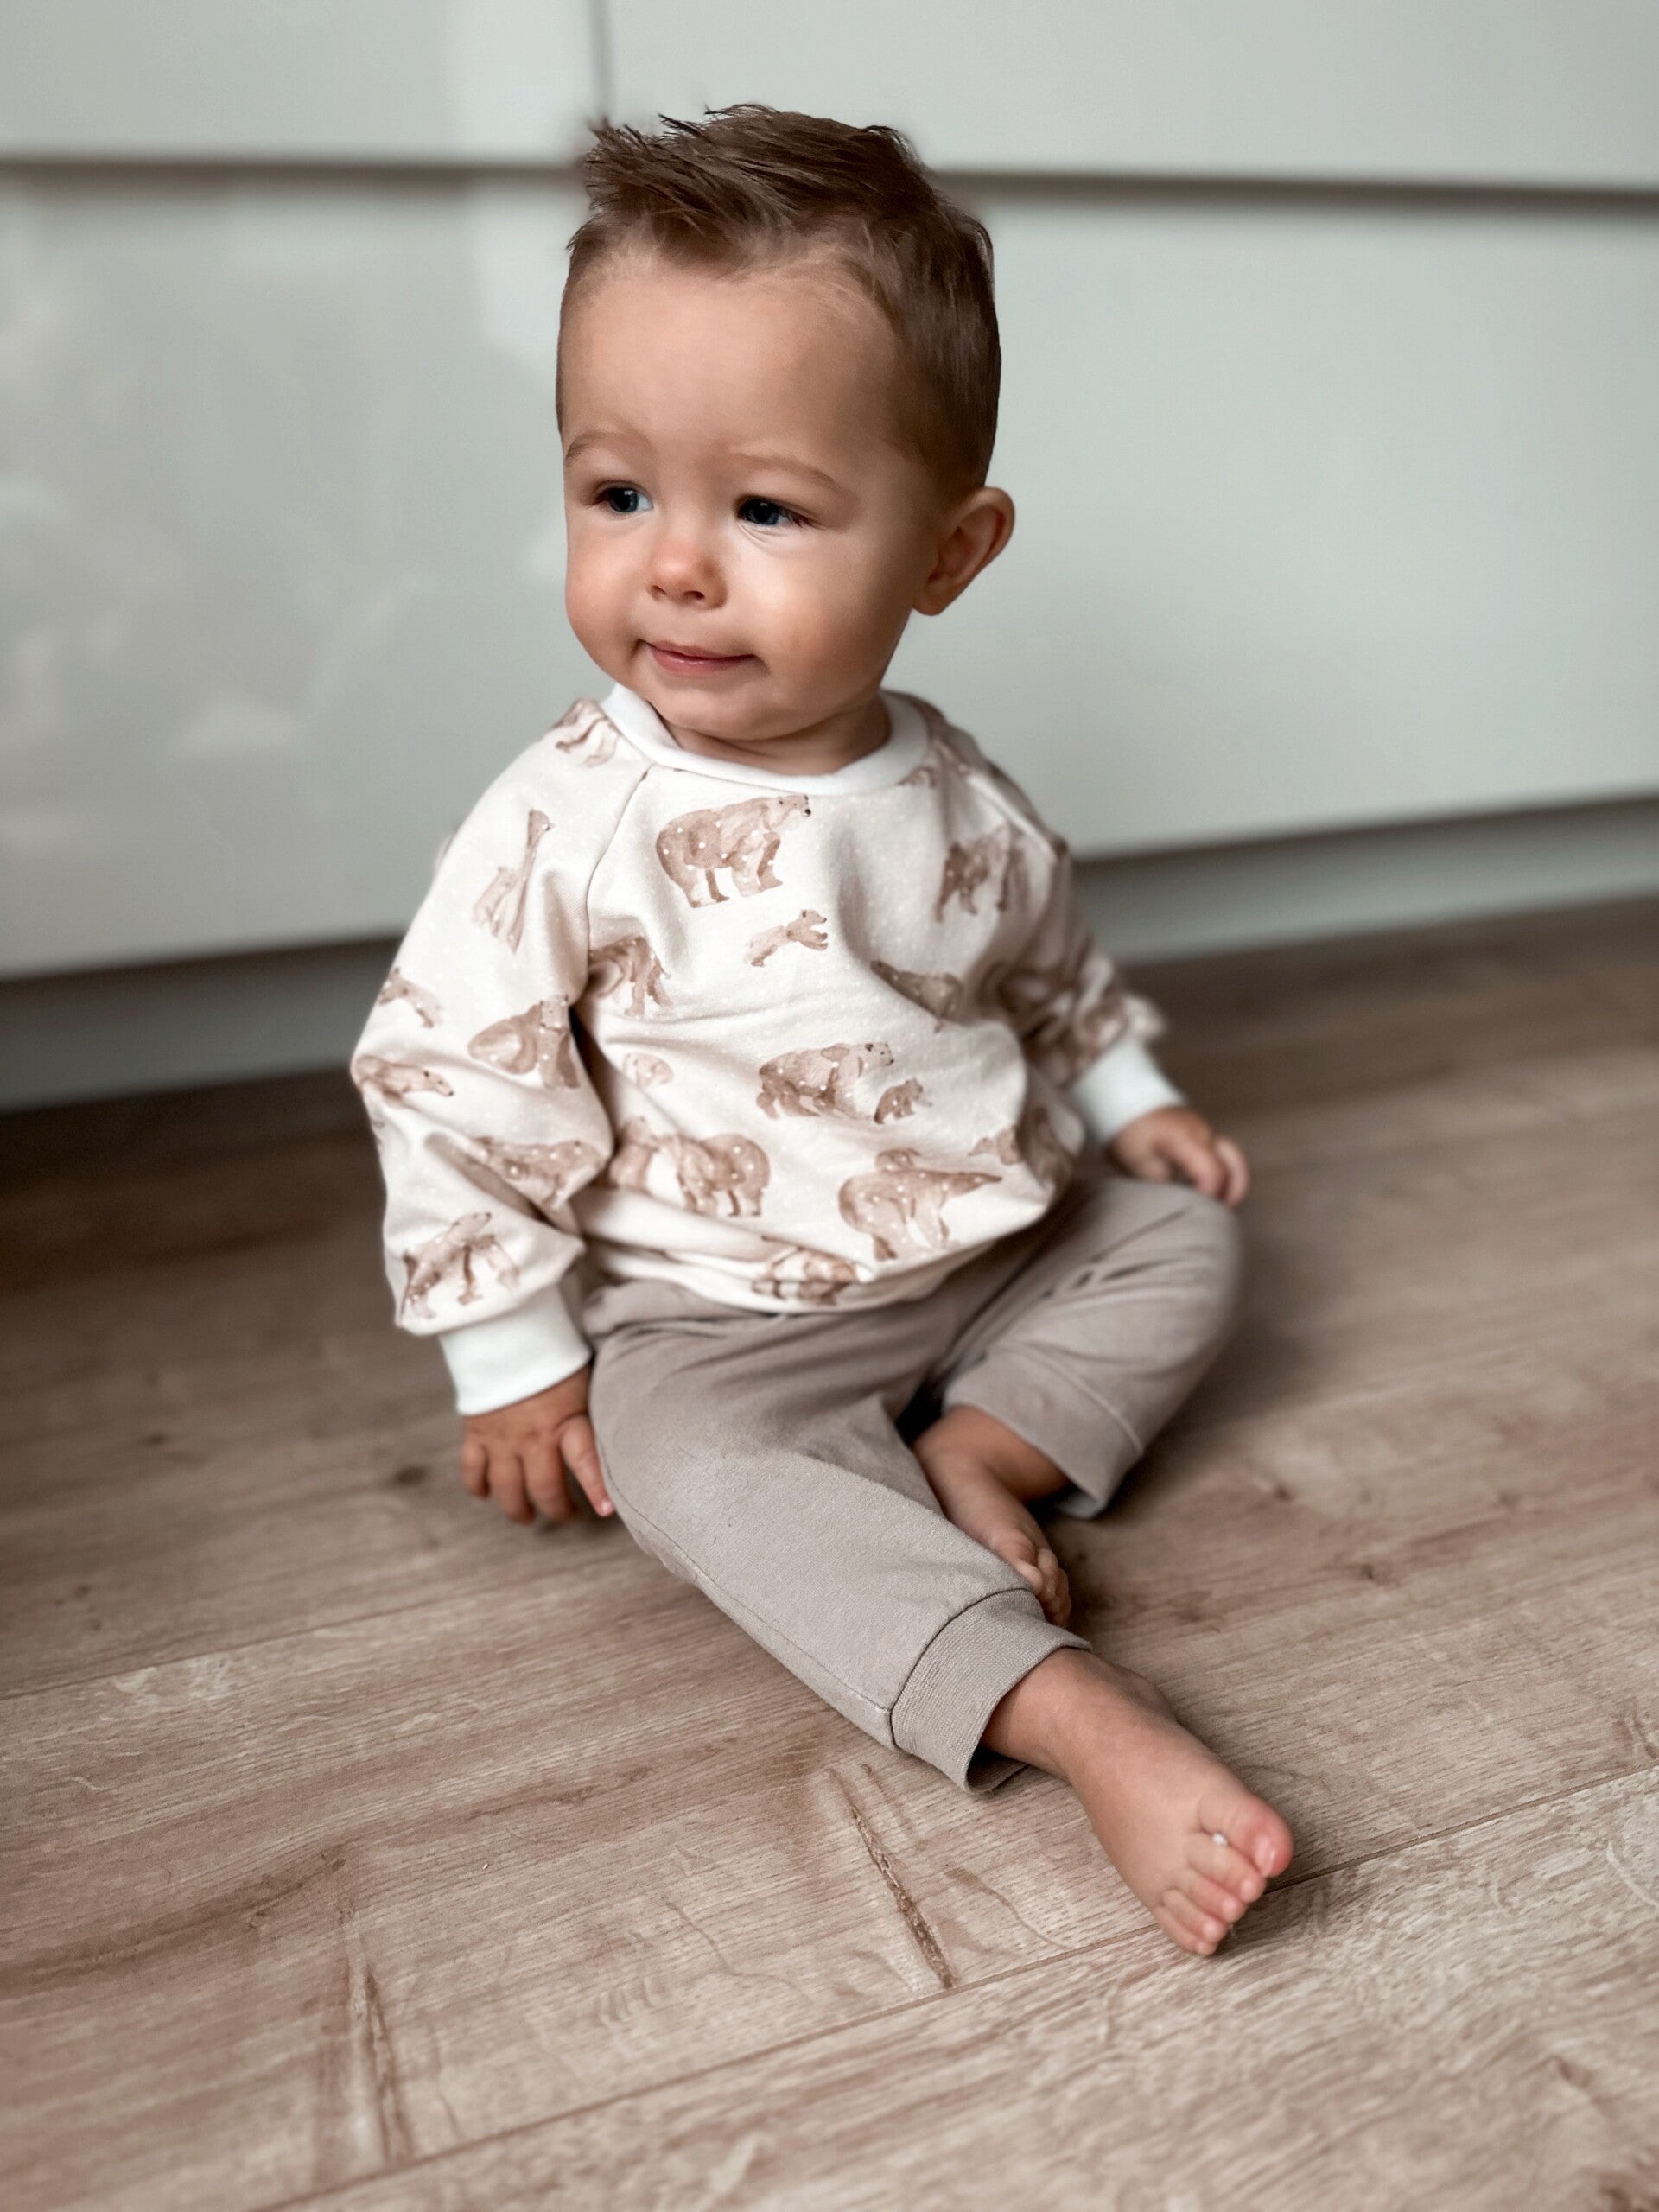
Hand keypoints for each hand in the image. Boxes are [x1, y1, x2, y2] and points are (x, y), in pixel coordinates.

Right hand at [460, 1365, 613, 1525]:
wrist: (505, 1332)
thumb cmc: (553, 1357)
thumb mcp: (584, 1383)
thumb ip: (593, 1412)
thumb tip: (622, 1429)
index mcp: (566, 1421)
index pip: (586, 1462)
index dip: (597, 1489)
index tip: (607, 1511)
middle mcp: (534, 1436)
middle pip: (543, 1489)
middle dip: (556, 1509)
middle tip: (566, 1515)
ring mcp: (502, 1439)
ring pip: (507, 1489)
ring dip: (518, 1509)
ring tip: (527, 1516)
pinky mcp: (476, 1433)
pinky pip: (473, 1471)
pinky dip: (478, 1487)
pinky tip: (486, 1495)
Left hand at [1106, 1106, 1249, 1206]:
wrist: (1126, 1099)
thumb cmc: (1129, 1131)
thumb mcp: (1138, 1164)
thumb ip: (1164, 1185)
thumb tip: (1183, 1201)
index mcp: (1188, 1140)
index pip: (1214, 1173)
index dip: (1211, 1196)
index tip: (1199, 1210)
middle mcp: (1205, 1133)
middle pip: (1237, 1166)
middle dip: (1234, 1192)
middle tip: (1218, 1212)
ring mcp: (1207, 1131)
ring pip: (1235, 1159)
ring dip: (1231, 1183)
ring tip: (1214, 1203)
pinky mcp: (1203, 1133)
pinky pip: (1224, 1154)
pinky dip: (1224, 1172)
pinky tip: (1204, 1187)